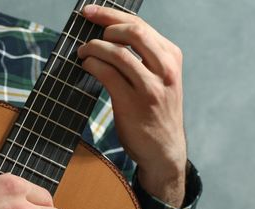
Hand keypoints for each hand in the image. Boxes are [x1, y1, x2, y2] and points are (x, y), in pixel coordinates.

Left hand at [78, 5, 185, 206]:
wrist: (164, 150)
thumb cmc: (156, 112)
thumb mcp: (162, 79)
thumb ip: (144, 57)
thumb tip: (109, 35)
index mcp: (171, 57)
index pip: (140, 25)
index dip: (111, 14)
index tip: (90, 11)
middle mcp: (165, 69)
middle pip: (133, 32)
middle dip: (104, 25)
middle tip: (86, 31)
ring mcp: (150, 87)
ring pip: (118, 53)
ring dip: (93, 48)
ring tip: (83, 52)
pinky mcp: (133, 103)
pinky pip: (108, 74)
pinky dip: (92, 65)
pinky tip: (87, 66)